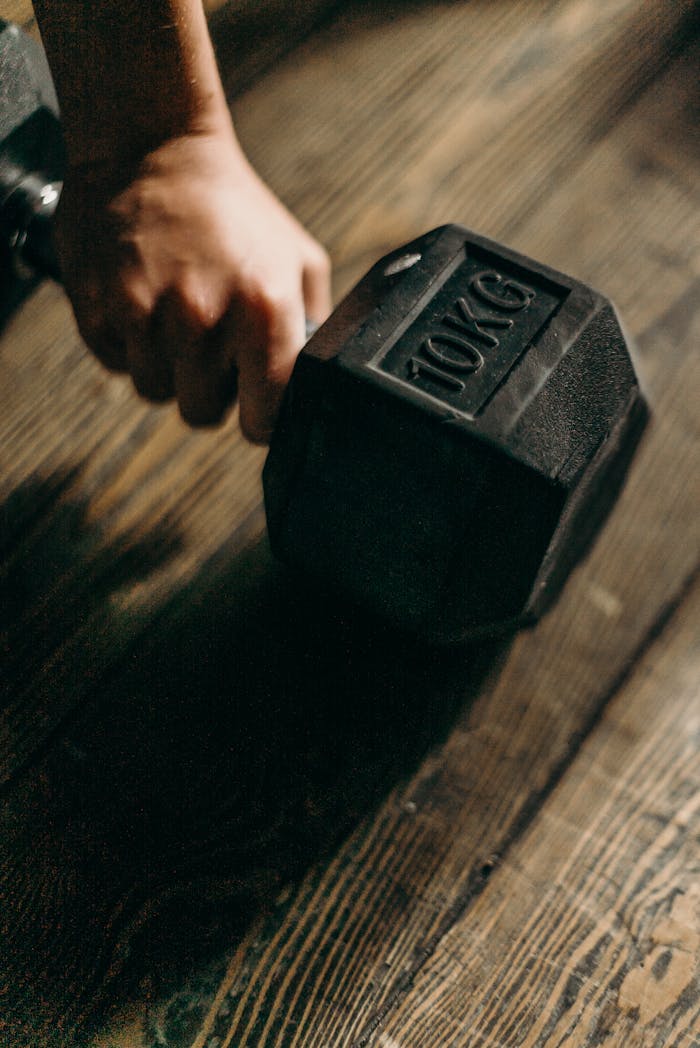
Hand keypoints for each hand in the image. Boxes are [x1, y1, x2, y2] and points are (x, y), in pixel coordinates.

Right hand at [54, 125, 330, 440]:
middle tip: (211, 346)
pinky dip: (129, 345)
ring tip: (175, 316)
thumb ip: (311, 326)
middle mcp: (204, 318)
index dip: (260, 416)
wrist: (153, 145)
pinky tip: (143, 302)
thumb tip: (314, 380)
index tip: (254, 405)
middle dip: (210, 389)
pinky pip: (117, 364)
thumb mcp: (298, 257)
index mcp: (263, 309)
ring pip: (156, 391)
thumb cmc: (233, 207)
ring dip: (166, 367)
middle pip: (202, 412)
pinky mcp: (100, 308)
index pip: (264, 416)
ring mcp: (145, 315)